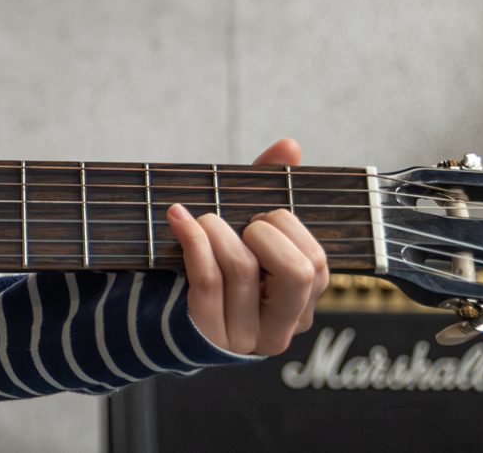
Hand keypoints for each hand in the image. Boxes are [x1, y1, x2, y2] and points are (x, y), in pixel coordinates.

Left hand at [165, 138, 327, 354]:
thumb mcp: (246, 231)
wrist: (165, 312)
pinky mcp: (207, 334)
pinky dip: (192, 239)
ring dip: (217, 229)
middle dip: (264, 232)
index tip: (260, 219)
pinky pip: (206, 279)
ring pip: (242, 269)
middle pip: (296, 273)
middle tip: (241, 225)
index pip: (317, 263)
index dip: (288, 230)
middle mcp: (282, 328)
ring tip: (201, 219)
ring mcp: (246, 337)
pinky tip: (178, 217)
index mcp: (302, 304)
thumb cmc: (217, 264)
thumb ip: (270, 188)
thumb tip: (290, 146)